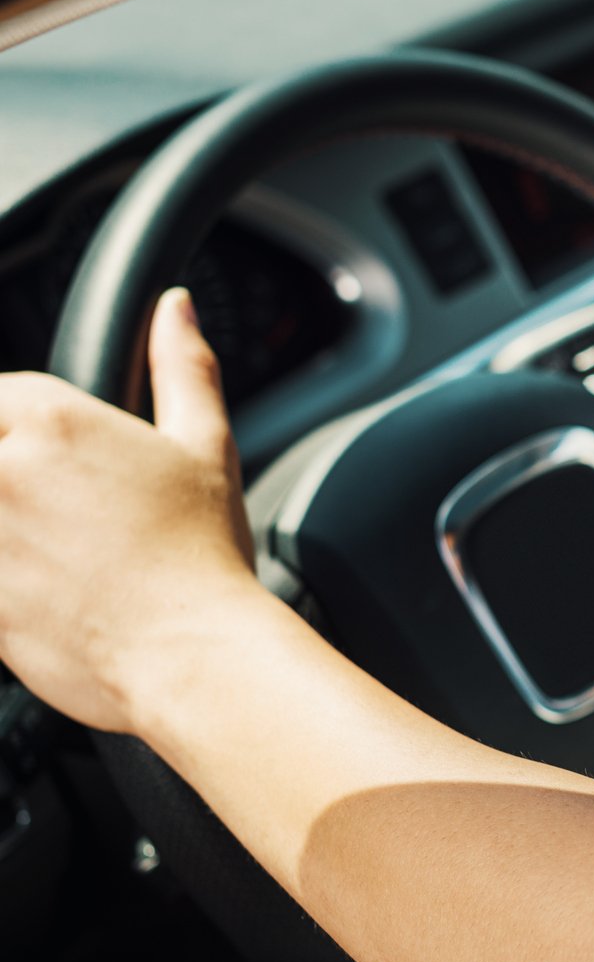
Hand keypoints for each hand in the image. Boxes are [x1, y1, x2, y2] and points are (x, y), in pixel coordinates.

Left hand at [0, 289, 265, 734]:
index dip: (17, 427)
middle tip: (52, 515)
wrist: (189, 654)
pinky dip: (3, 573)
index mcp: (52, 418)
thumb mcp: (205, 446)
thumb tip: (173, 307)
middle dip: (13, 478)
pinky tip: (38, 584)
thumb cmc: (200, 556)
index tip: (54, 474)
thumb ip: (183, 367)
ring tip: (51, 547)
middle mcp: (0, 467)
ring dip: (7, 526)